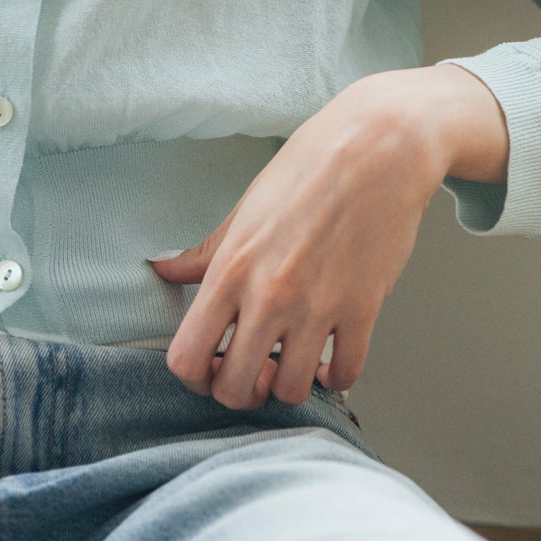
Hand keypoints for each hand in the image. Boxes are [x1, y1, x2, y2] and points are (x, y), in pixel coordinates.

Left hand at [147, 71, 454, 412]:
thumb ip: (204, 252)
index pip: (187, 359)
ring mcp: (318, 308)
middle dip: (240, 389)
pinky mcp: (363, 311)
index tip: (211, 365)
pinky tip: (331, 356)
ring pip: (291, 392)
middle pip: (235, 389)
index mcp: (231, 269)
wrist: (378, 148)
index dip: (194, 375)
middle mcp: (269, 296)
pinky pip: (346, 375)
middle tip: (253, 368)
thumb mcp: (245, 209)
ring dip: (289, 383)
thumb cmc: (308, 169)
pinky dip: (336, 376)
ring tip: (292, 359)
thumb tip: (163, 269)